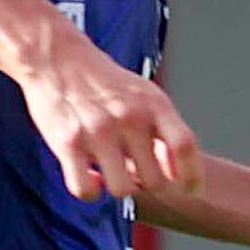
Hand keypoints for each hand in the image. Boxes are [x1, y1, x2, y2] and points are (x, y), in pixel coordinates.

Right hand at [19, 33, 196, 200]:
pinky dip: (91, 191)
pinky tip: (90, 177)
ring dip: (120, 187)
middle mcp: (129, 118)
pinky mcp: (67, 142)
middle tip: (137, 174)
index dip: (192, 176)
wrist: (57, 58)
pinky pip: (86, 189)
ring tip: (113, 173)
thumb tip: (179, 172)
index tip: (190, 189)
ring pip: (123, 190)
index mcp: (154, 105)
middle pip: (157, 180)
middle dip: (149, 185)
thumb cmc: (106, 83)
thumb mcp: (145, 95)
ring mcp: (98, 131)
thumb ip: (165, 128)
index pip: (184, 147)